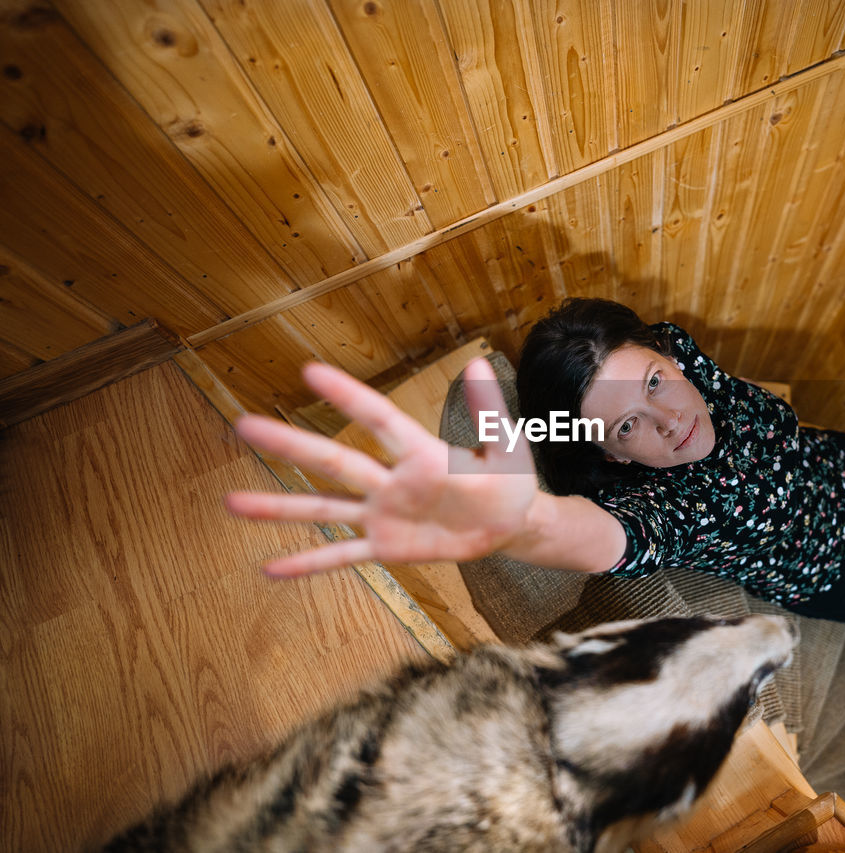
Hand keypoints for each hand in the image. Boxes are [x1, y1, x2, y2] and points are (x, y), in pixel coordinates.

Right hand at [225, 359, 537, 575]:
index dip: (348, 397)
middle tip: (243, 425)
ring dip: (279, 507)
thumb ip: (488, 412)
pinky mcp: (386, 547)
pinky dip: (308, 562)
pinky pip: (342, 556)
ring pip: (323, 509)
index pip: (378, 420)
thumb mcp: (506, 447)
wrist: (510, 526)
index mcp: (420, 454)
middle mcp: (391, 481)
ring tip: (232, 502)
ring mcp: (383, 515)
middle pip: (333, 461)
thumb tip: (480, 364)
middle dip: (290, 445)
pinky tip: (270, 568)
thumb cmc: (509, 480)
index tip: (311, 372)